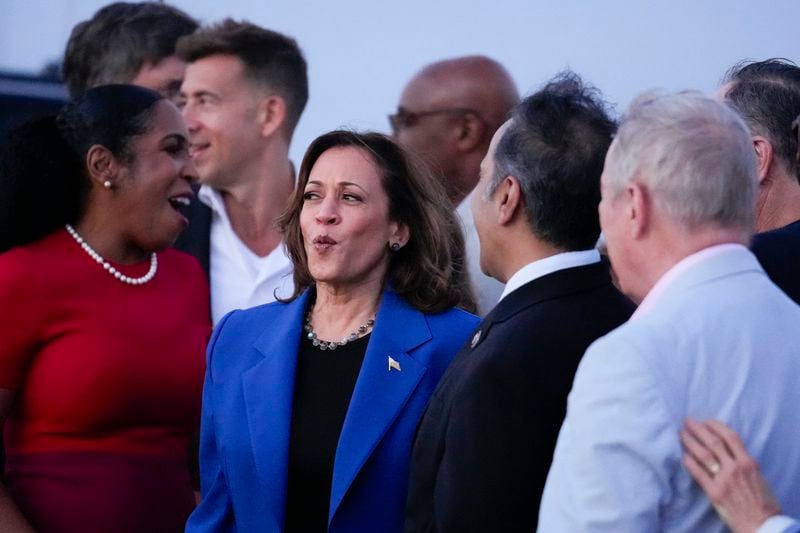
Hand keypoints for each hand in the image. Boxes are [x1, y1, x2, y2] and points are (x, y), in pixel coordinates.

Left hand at [681, 418, 780, 532]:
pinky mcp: (714, 492)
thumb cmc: (762, 502)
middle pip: (713, 441)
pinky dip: (688, 461)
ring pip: (703, 454)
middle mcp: (735, 467)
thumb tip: (728, 449)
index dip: (715, 425)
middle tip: (686, 421)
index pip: (730, 436)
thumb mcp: (758, 476)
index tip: (705, 421)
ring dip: (690, 442)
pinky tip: (682, 455)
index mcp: (748, 462)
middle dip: (698, 429)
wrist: (762, 524)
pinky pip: (697, 472)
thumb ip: (743, 462)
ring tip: (681, 434)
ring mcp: (724, 479)